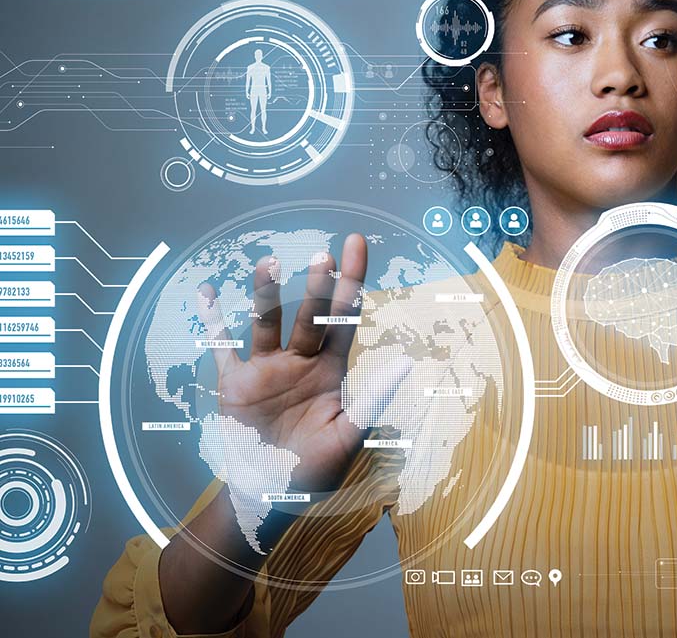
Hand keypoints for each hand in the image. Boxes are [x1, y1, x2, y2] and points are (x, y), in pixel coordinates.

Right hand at [196, 234, 370, 496]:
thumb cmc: (315, 469)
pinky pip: (222, 347)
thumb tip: (405, 365)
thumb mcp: (349, 438)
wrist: (271, 495)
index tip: (357, 244)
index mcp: (331, 370)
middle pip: (310, 316)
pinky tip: (207, 292)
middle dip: (317, 288)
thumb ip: (372, 400)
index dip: (352, 283)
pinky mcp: (235, 383)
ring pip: (267, 323)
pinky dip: (213, 321)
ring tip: (269, 263)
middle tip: (323, 258)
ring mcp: (266, 369)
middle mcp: (300, 361)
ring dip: (267, 294)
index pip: (345, 318)